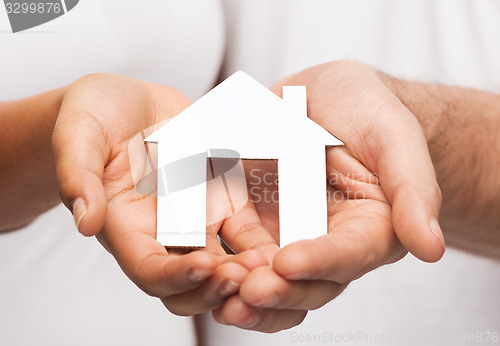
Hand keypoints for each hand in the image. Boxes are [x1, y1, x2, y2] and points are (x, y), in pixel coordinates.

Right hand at [52, 73, 277, 314]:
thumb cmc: (94, 117)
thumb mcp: (78, 135)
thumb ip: (79, 176)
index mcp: (125, 227)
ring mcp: (195, 220)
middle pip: (189, 283)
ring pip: (224, 264)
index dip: (174, 276)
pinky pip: (246, 232)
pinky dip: (263, 244)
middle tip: (243, 277)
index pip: (148, 269)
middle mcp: (162, 233)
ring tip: (272, 265)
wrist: (128, 104)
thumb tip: (84, 220)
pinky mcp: (221, 201)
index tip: (203, 266)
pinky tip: (285, 242)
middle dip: (216, 287)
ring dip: (247, 273)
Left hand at [213, 61, 444, 331]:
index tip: (288, 262)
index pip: (347, 256)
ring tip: (215, 290)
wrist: (327, 99)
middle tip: (246, 291)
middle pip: (303, 283)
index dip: (319, 262)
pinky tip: (195, 261)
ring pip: (265, 279)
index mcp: (367, 229)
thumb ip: (413, 188)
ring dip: (240, 291)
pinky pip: (232, 249)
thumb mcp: (394, 135)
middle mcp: (325, 243)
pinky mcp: (250, 220)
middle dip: (275, 291)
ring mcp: (285, 234)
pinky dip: (217, 261)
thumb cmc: (368, 111)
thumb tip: (431, 247)